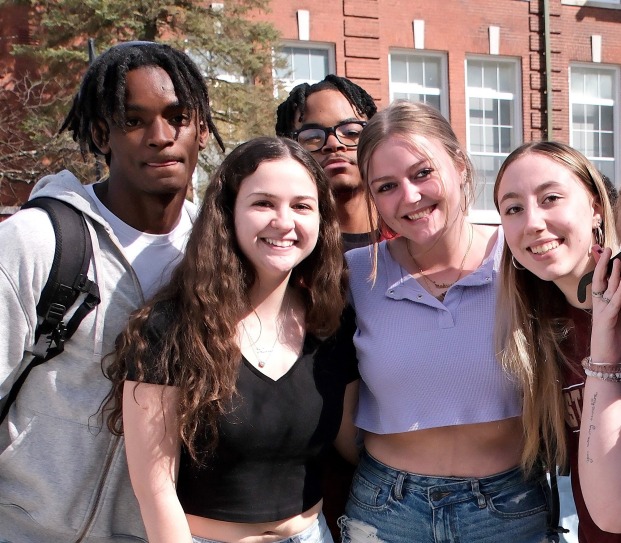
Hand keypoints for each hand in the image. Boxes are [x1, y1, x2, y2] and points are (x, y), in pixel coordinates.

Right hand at [590, 246, 620, 364]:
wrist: (606, 361)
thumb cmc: (613, 342)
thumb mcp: (618, 320)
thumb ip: (618, 306)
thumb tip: (620, 291)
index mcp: (602, 304)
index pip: (601, 281)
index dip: (603, 267)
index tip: (605, 254)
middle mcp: (600, 305)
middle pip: (600, 280)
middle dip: (603, 264)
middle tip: (606, 249)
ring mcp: (603, 311)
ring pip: (607, 288)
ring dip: (613, 273)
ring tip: (616, 260)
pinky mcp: (608, 320)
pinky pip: (615, 302)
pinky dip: (620, 292)